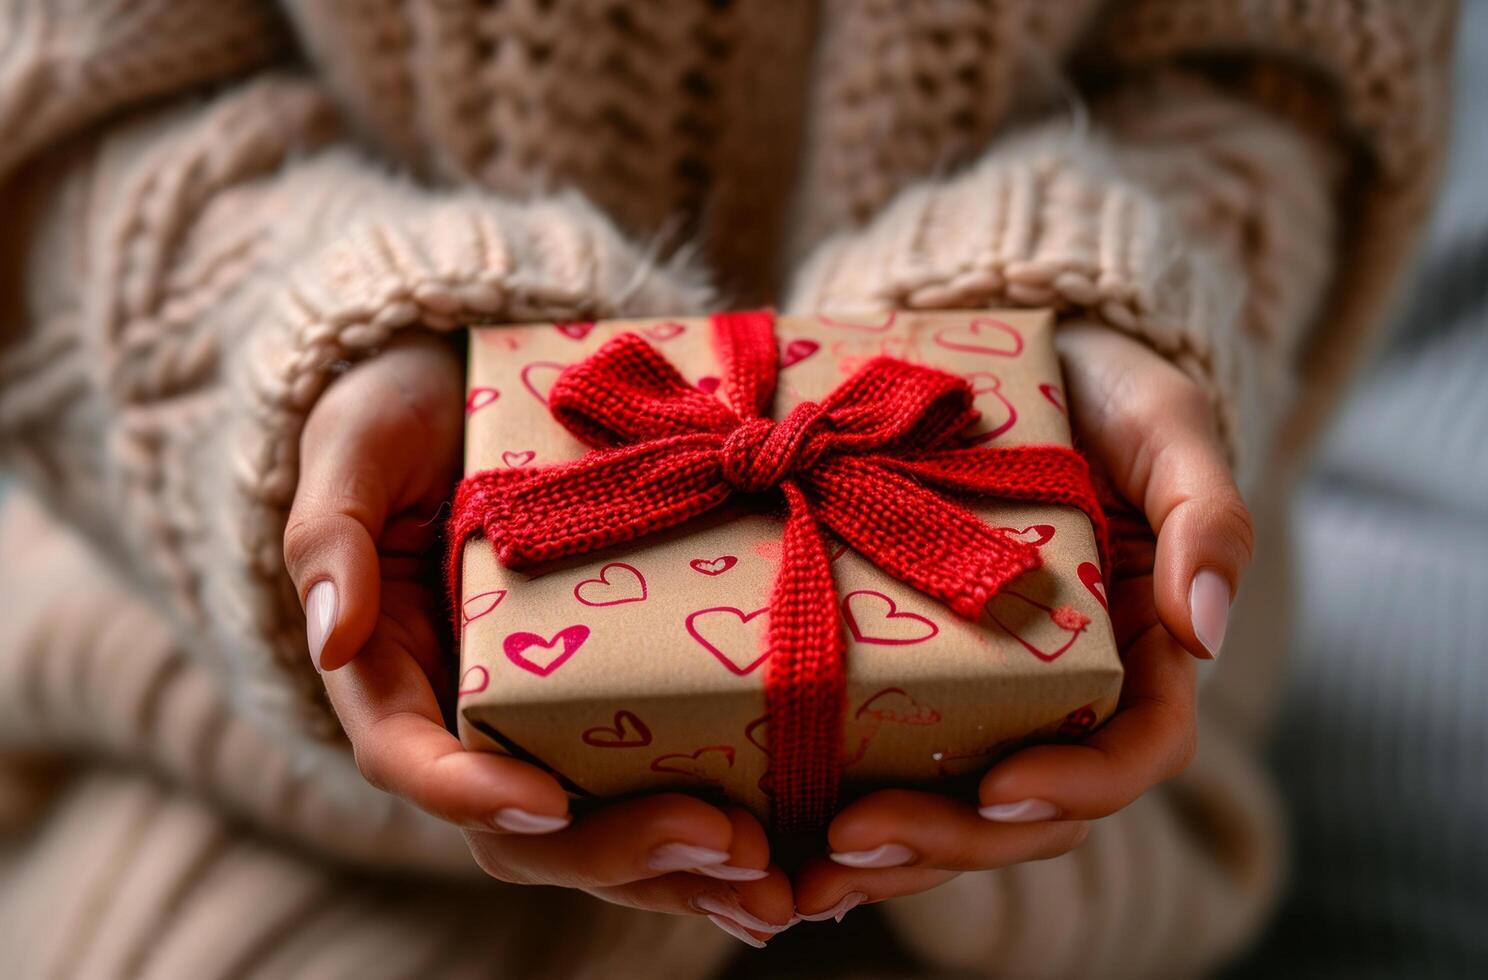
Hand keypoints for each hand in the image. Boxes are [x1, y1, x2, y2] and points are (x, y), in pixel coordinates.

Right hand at [282, 332, 791, 942]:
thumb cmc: (398, 418)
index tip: (549, 801)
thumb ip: (329, 534)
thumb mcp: (354, 447)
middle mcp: (469, 718)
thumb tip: (332, 637)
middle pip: (525, 828)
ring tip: (772, 886)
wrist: (464, 392)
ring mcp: (543, 720)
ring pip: (598, 832)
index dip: (472, 792)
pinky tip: (787, 856)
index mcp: (391, 672)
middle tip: (722, 849)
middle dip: (618, 854)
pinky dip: (709, 834)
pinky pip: (651, 786)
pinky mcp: (611, 702)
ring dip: (681, 873)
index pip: (411, 759)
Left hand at [792, 320, 1253, 918]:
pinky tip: (770, 836)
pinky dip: (835, 808)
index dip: (1074, 786)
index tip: (999, 786)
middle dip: (947, 842)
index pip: (1131, 753)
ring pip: (951, 808)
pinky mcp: (910, 672)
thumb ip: (1208, 519)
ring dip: (886, 856)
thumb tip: (1202, 630)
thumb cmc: (1106, 389)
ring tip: (800, 877)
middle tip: (851, 845)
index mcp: (1138, 653)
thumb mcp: (1170, 429)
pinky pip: (885, 761)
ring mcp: (985, 690)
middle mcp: (1061, 690)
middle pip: (1025, 809)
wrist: (1017, 348)